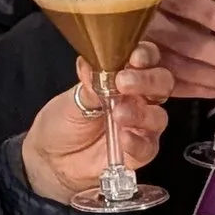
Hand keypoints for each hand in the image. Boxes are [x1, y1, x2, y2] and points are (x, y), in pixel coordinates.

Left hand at [21, 42, 174, 205]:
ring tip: (119, 114)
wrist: (52, 160)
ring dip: (141, 113)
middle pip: (161, 84)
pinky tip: (124, 138)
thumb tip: (93, 64)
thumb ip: (88, 85)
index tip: (134, 57)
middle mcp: (137, 99)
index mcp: (122, 78)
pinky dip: (137, 142)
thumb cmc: (62, 123)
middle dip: (148, 80)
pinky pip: (148, 146)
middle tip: (124, 82)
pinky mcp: (139, 152)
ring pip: (158, 115)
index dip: (145, 55)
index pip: (145, 60)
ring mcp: (141, 126)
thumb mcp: (70, 100)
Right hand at [138, 0, 214, 101]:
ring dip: (212, 76)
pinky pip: (167, 82)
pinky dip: (195, 88)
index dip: (211, 13)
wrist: (116, 12)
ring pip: (175, 64)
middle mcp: (144, 17)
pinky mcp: (135, 69)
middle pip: (183, 38)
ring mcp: (136, 46)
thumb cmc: (167, 1)